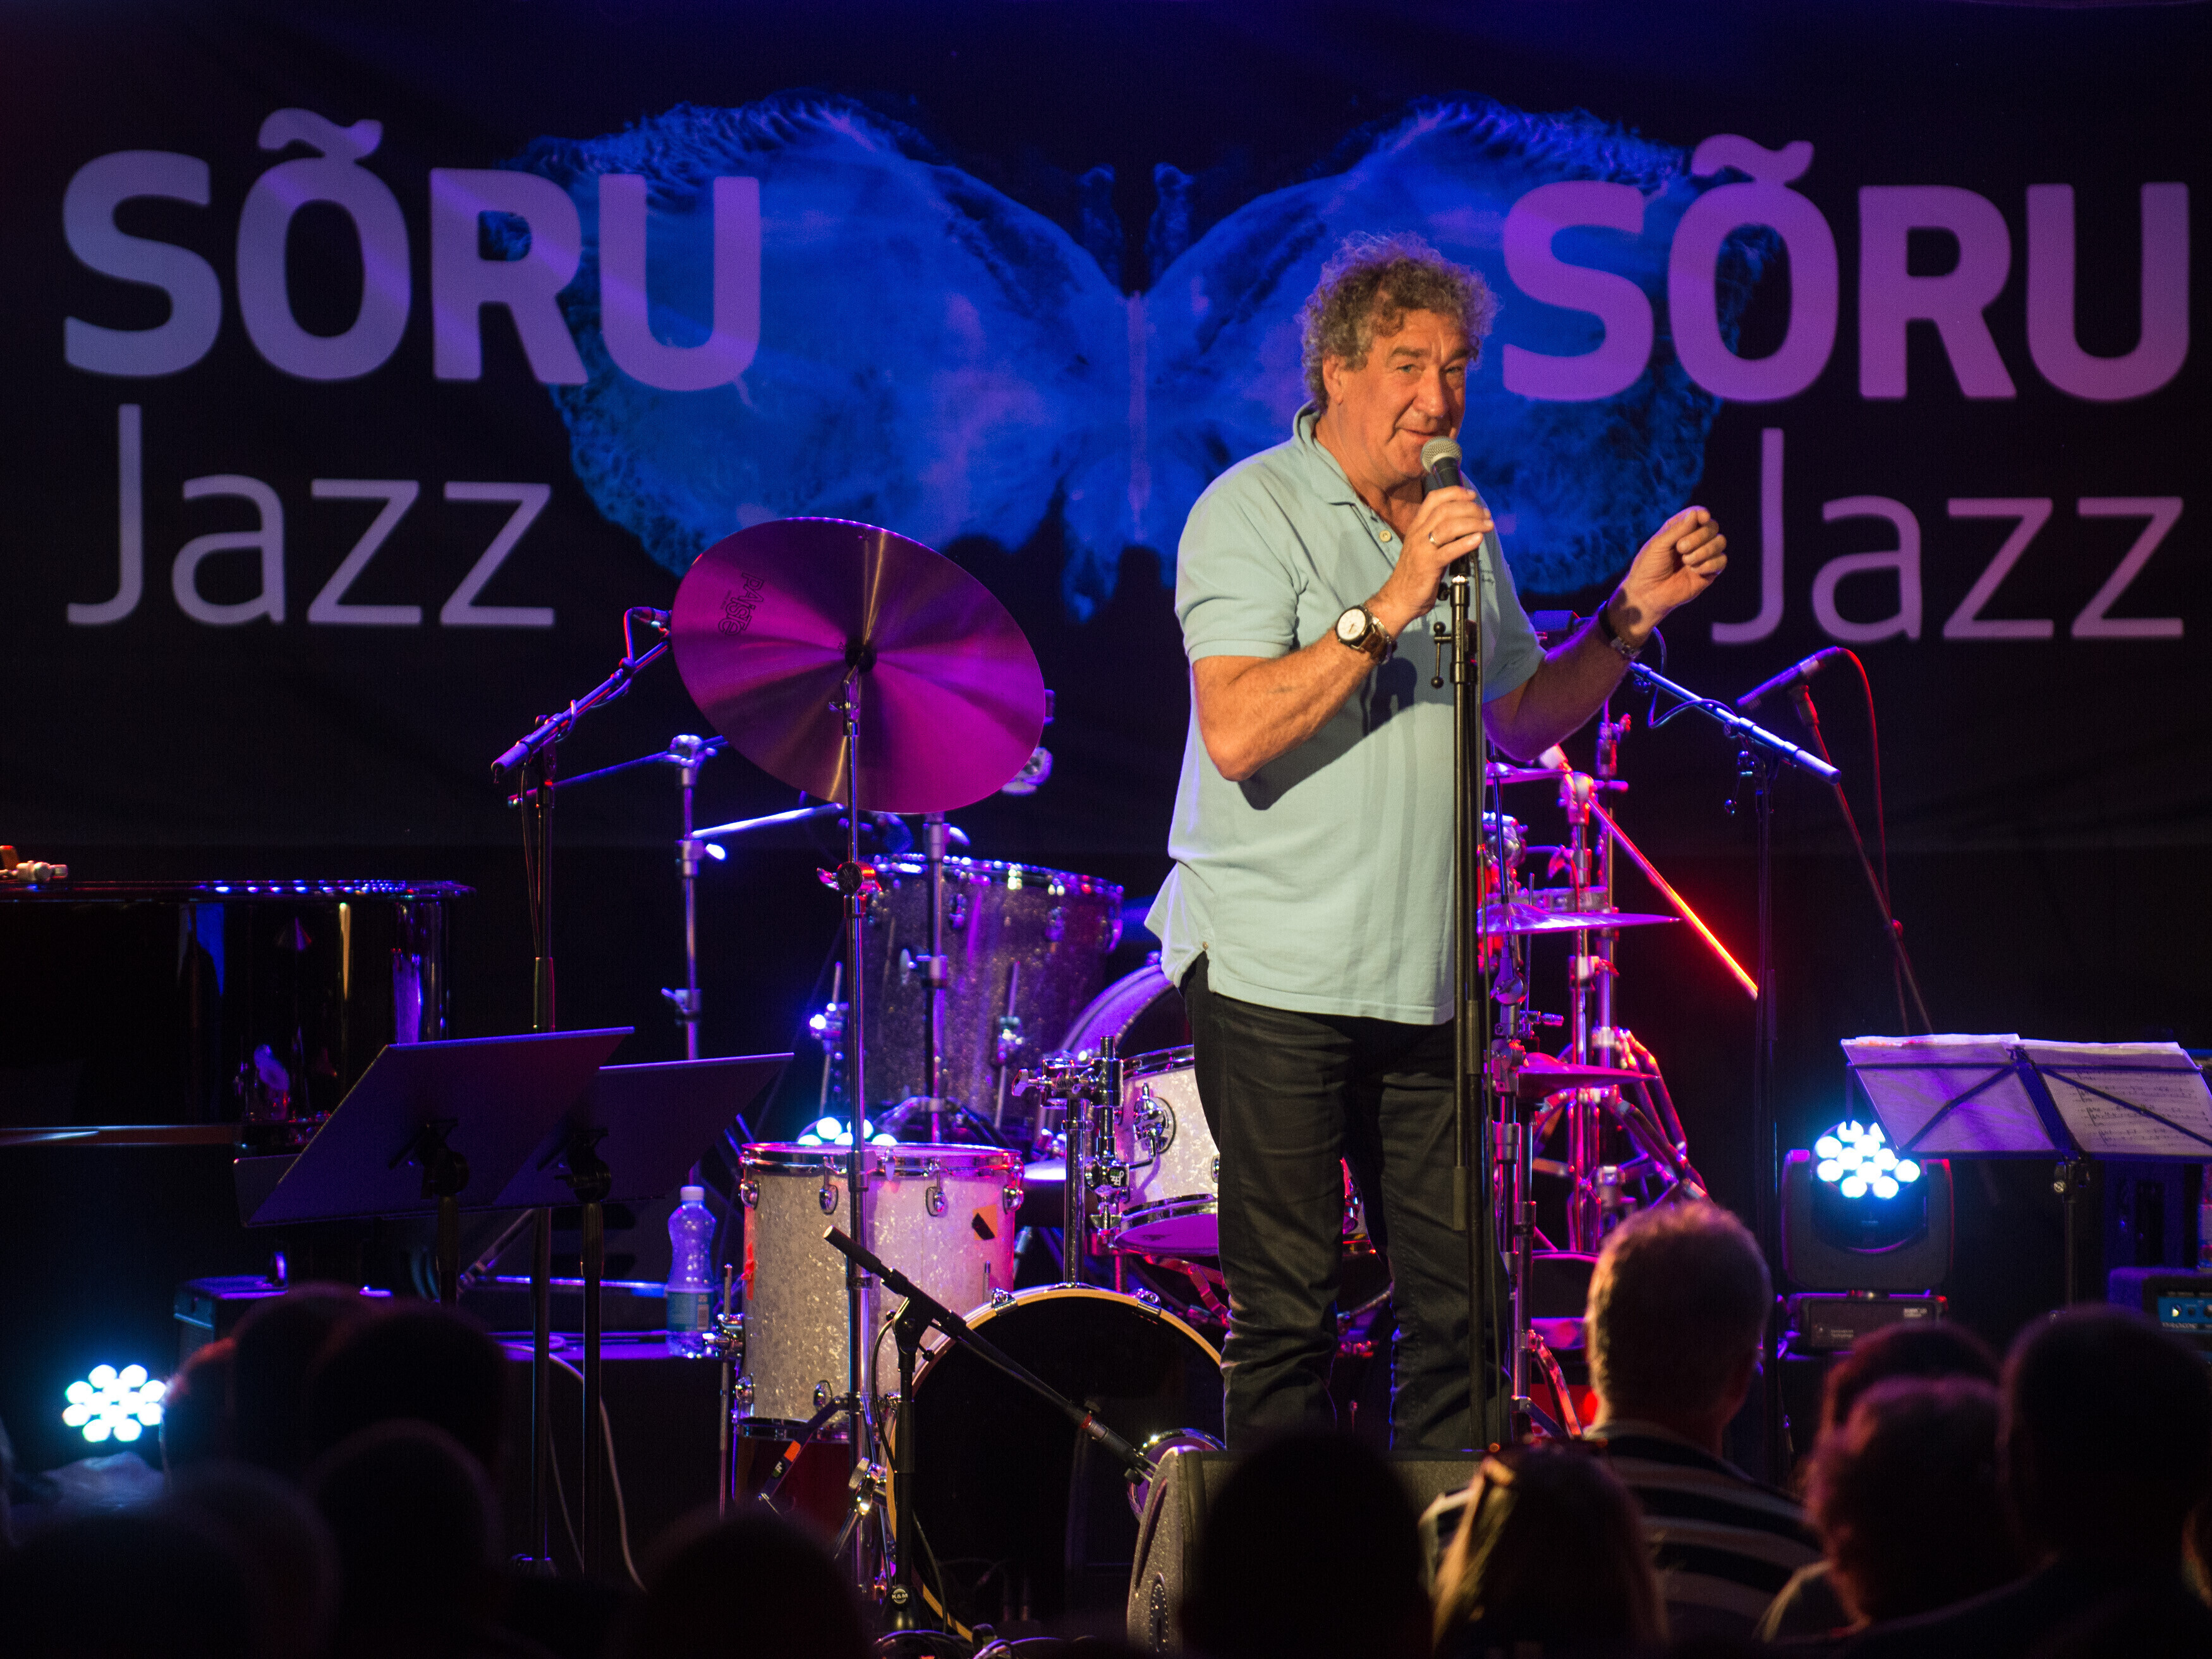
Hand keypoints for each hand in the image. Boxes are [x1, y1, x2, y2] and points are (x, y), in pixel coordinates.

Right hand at [1371, 486, 1494, 634]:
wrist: (1399, 597)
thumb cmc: (1415, 573)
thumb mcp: (1424, 547)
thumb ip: (1440, 534)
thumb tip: (1466, 524)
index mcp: (1416, 526)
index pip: (1434, 499)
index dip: (1455, 492)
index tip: (1472, 495)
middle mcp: (1418, 534)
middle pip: (1445, 510)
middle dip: (1470, 508)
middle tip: (1485, 514)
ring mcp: (1422, 549)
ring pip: (1448, 526)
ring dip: (1472, 523)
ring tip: (1487, 525)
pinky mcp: (1428, 565)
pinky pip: (1449, 550)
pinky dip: (1466, 543)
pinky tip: (1478, 539)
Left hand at [1612, 507, 1726, 642]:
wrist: (1648, 594)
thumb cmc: (1648, 567)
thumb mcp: (1658, 544)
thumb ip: (1677, 529)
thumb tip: (1697, 513)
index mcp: (1680, 529)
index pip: (1699, 514)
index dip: (1703, 514)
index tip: (1702, 517)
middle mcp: (1694, 540)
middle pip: (1712, 526)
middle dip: (1699, 536)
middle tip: (1681, 548)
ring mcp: (1703, 556)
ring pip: (1720, 542)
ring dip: (1704, 550)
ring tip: (1686, 561)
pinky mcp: (1709, 572)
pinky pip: (1722, 561)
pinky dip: (1709, 564)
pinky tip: (1694, 570)